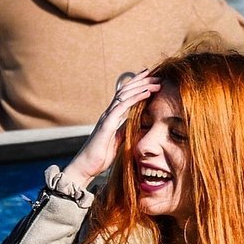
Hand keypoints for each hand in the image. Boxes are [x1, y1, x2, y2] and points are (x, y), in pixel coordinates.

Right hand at [59, 69, 159, 190]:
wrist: (85, 167)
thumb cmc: (100, 157)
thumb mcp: (118, 141)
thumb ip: (125, 130)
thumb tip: (135, 124)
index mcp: (111, 117)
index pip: (125, 95)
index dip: (137, 85)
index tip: (150, 78)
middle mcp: (108, 113)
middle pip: (126, 90)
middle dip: (142, 81)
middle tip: (157, 76)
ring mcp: (106, 117)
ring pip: (125, 94)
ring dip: (142, 86)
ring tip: (156, 82)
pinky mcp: (107, 124)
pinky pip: (122, 106)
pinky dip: (136, 97)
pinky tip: (147, 93)